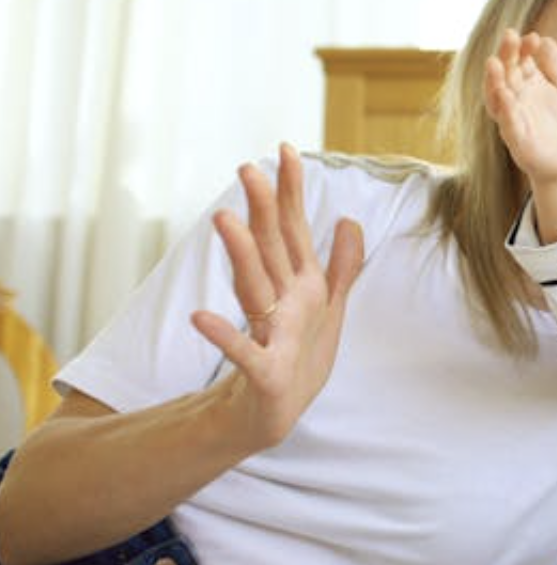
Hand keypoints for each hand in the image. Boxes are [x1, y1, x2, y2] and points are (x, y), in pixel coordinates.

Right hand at [189, 143, 363, 448]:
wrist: (272, 415)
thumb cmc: (299, 359)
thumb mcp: (329, 309)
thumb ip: (341, 266)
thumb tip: (348, 219)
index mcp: (298, 286)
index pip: (292, 231)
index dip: (292, 192)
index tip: (287, 149)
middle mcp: (278, 302)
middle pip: (269, 249)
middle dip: (262, 209)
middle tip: (249, 168)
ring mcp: (268, 333)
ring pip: (254, 288)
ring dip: (240, 256)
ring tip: (225, 220)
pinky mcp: (262, 371)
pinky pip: (243, 351)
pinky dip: (223, 335)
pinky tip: (199, 318)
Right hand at [483, 27, 556, 188]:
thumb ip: (555, 67)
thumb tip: (545, 38)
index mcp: (526, 85)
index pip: (519, 61)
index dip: (523, 49)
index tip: (533, 37)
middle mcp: (515, 100)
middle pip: (505, 74)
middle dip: (505, 55)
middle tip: (509, 36)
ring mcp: (513, 119)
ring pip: (497, 98)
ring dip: (494, 81)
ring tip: (495, 63)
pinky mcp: (517, 141)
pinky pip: (508, 124)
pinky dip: (506, 111)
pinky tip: (506, 96)